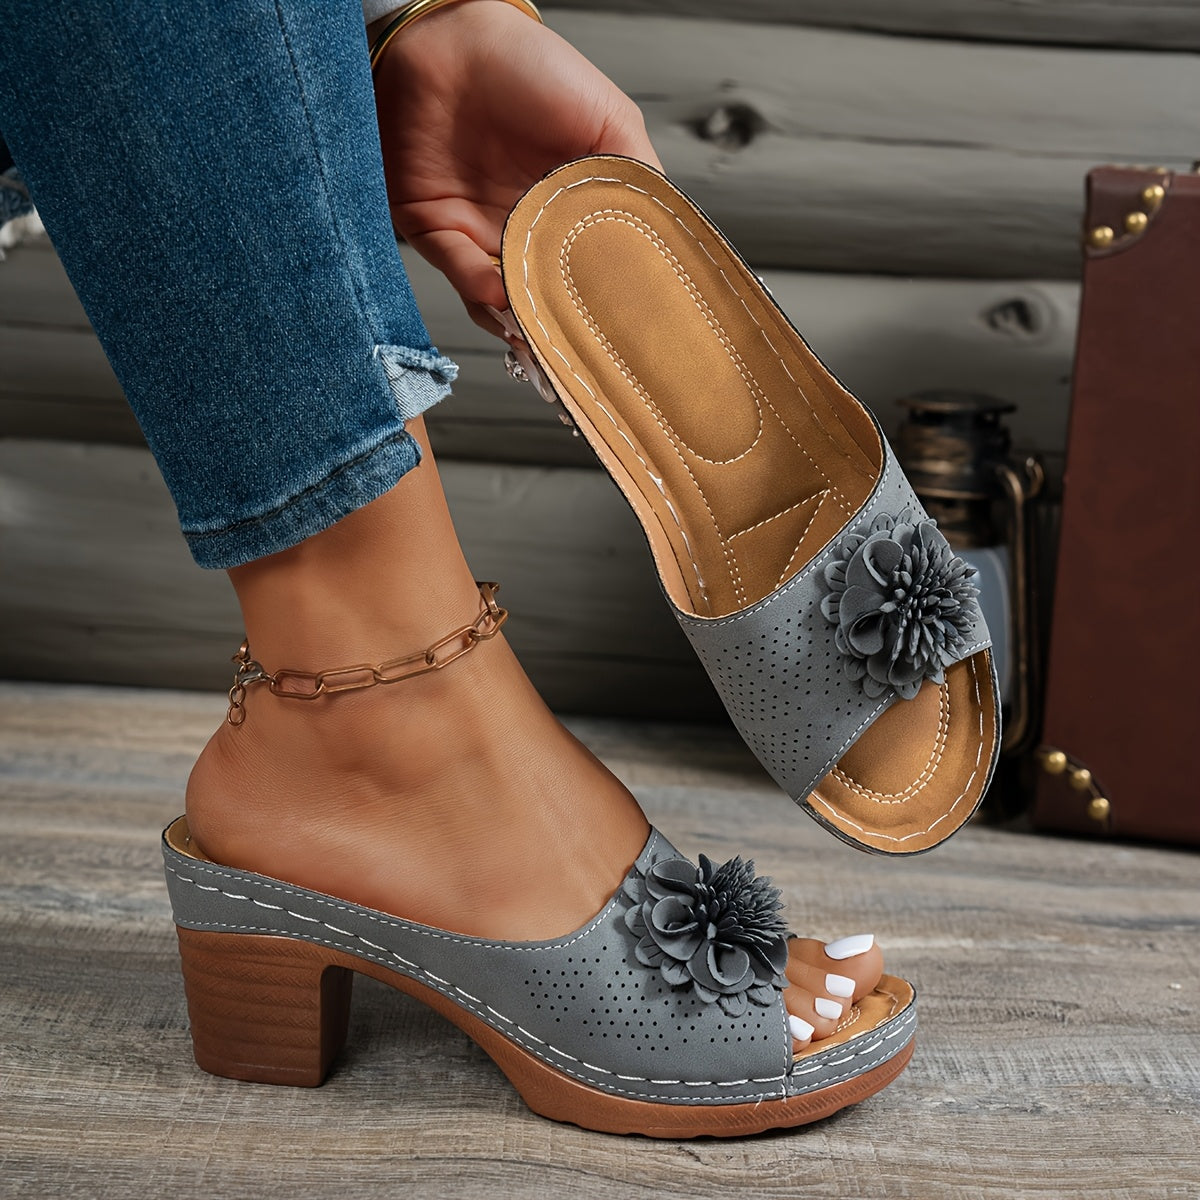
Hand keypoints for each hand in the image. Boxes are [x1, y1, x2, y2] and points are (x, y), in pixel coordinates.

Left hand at [369, 0, 661, 334]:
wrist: (448, 34)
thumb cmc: (530, 65)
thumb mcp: (610, 119)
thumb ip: (636, 178)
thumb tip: (662, 239)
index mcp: (568, 206)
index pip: (589, 268)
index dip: (603, 299)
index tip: (623, 328)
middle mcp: (525, 227)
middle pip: (544, 295)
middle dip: (559, 325)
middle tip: (579, 348)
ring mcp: (479, 232)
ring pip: (501, 298)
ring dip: (518, 319)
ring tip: (539, 329)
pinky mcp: (433, 229)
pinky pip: (458, 273)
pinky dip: (478, 289)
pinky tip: (499, 291)